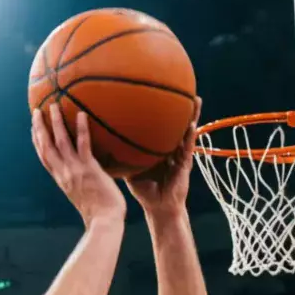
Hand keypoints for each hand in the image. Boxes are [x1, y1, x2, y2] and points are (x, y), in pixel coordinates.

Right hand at [32, 105, 126, 225]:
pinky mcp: (89, 169)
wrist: (104, 222)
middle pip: (46, 147)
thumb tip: (86, 178)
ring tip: (54, 105)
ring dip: (56, 122)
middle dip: (39, 128)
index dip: (37, 141)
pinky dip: (81, 129)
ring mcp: (75, 170)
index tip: (34, 128)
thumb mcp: (83, 196)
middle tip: (37, 111)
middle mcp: (64, 173)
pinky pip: (84, 145)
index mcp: (61, 180)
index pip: (45, 158)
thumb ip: (80, 184)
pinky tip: (82, 114)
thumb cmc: (99, 213)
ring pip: (60, 142)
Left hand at [122, 97, 200, 216]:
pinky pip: (187, 149)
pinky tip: (191, 125)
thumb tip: (99, 147)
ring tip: (195, 99)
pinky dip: (189, 137)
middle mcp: (170, 149)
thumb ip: (119, 158)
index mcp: (158, 149)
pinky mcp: (185, 165)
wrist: (159, 208)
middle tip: (179, 85)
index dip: (158, 112)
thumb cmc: (145, 191)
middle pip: (174, 124)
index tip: (155, 93)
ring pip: (186, 132)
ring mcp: (179, 156)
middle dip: (177, 107)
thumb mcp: (130, 170)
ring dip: (192, 116)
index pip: (158, 127)